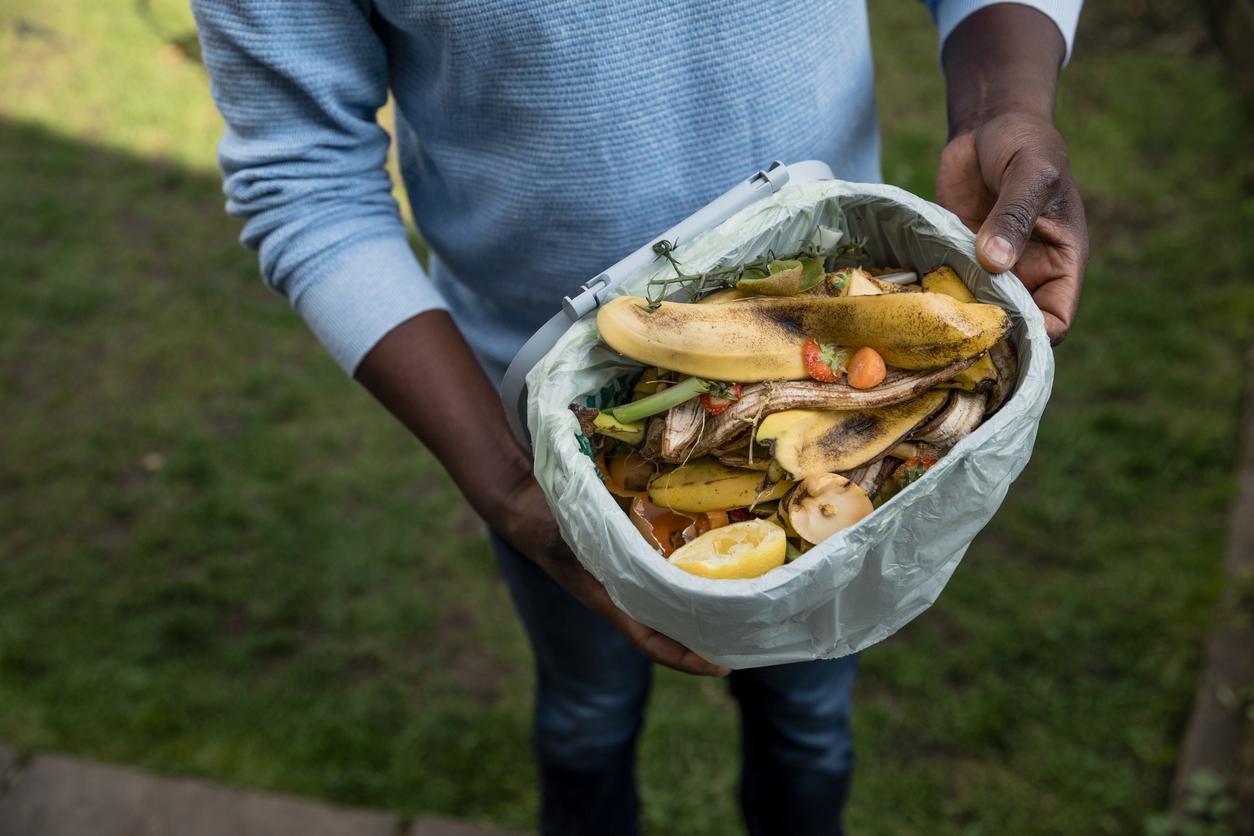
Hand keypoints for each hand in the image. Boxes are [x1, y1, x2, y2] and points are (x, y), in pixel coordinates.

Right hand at [497, 472, 729, 677]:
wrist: (530, 504)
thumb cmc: (546, 524)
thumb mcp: (565, 534)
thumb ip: (588, 543)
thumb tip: (619, 549)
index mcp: (609, 599)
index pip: (650, 642)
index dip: (684, 659)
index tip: (720, 668)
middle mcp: (626, 593)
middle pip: (673, 628)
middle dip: (708, 637)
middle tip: (750, 638)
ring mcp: (633, 577)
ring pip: (675, 602)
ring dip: (707, 607)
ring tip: (747, 605)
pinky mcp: (637, 556)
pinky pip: (672, 571)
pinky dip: (695, 572)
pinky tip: (722, 561)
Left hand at [936, 111, 1088, 342]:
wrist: (989, 125)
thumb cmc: (1027, 144)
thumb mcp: (1030, 174)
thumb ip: (1014, 217)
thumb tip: (995, 262)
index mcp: (1061, 262)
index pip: (1057, 320)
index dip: (1034, 335)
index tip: (999, 331)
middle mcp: (1028, 274)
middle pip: (1013, 325)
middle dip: (988, 334)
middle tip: (952, 334)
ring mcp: (991, 270)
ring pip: (977, 312)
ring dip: (955, 318)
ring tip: (927, 321)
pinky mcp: (959, 259)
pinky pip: (948, 289)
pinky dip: (933, 297)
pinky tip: (910, 301)